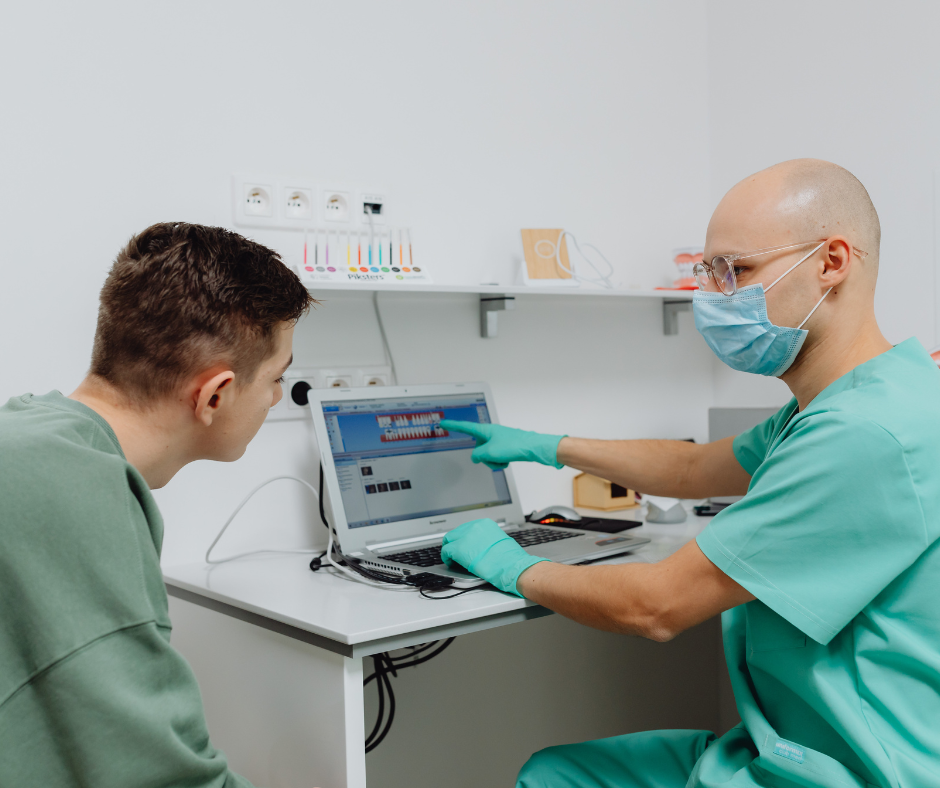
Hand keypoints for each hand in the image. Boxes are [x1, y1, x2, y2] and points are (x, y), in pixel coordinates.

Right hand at [439, 420, 564, 469]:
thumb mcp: (490, 452)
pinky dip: (500, 462)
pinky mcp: (506, 447)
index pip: (465, 427)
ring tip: (502, 460)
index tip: (443, 423)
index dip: (453, 425)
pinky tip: (507, 462)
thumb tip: (476, 457)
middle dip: (483, 456)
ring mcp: (499, 440)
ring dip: (492, 461)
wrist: (534, 448)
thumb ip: (477, 455)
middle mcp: (491, 433)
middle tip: (493, 458)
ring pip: (487, 454)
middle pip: (477, 447)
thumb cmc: (514, 446)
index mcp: (485, 430)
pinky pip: (496, 457)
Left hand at [441, 518, 547, 596]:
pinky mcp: (459, 549)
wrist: (512, 566)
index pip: (467, 528)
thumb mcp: (499, 540)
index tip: (463, 545)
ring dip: (450, 549)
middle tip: (454, 553)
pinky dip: (447, 558)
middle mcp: (474, 527)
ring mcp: (465, 537)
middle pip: (456, 533)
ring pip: (449, 540)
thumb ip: (487, 539)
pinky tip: (451, 563)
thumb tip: (480, 545)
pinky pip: (446, 551)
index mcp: (484, 524)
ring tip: (453, 559)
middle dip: (454, 543)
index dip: (463, 538)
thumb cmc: (511, 558)